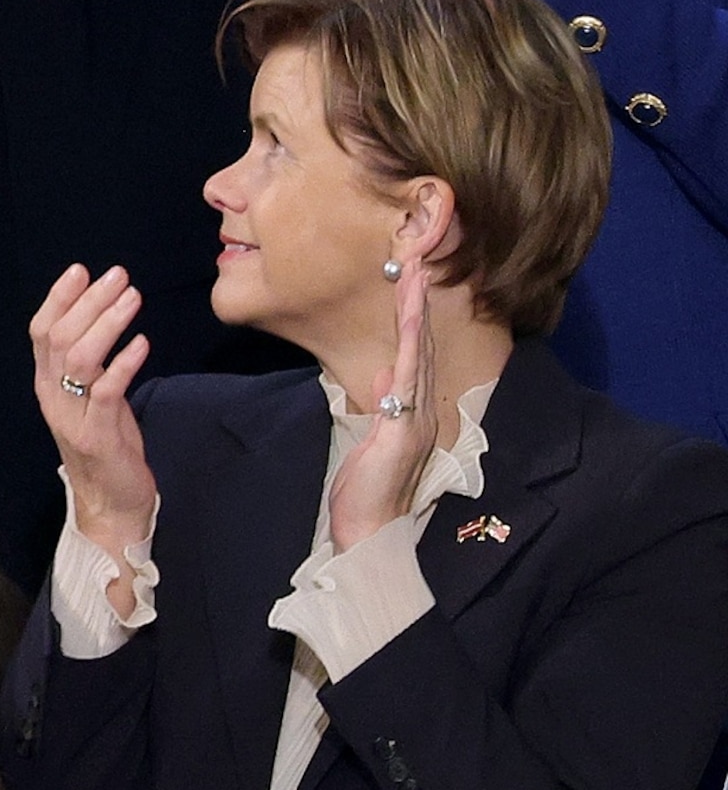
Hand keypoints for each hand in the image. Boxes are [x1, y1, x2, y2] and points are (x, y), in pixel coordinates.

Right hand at [29, 264, 157, 563]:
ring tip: (132, 299)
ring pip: (79, 358)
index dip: (58, 298)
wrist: (110, 504)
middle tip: (118, 276)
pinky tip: (142, 342)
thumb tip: (101, 315)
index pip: (41, 331)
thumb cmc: (106, 443)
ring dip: (107, 323)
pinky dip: (124, 363)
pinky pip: (106, 391)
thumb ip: (89, 363)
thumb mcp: (89, 398)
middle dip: (89, 301)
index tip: (80, 270)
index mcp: (46, 383)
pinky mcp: (97, 435)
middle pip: (59, 337)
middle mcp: (52, 396)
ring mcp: (72, 416)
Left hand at [330, 259, 438, 552]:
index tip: (409, 278)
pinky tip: (410, 321)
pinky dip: (410, 348)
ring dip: (417, 313)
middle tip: (417, 257)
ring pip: (419, 354)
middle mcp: (421, 410)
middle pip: (422, 344)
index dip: (414, 314)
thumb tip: (385, 374)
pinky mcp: (402, 430)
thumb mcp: (372, 439)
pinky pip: (408, 380)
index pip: (415, 353)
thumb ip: (383, 405)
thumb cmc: (368, 489)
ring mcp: (415, 418)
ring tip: (415, 275)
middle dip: (419, 301)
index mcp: (413, 410)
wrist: (371, 531)